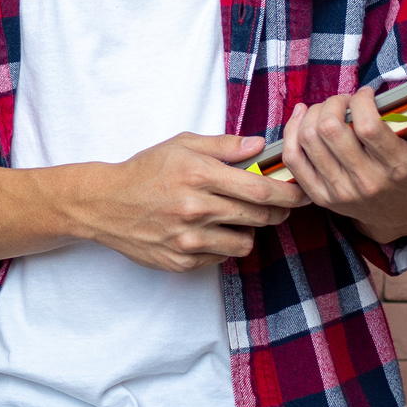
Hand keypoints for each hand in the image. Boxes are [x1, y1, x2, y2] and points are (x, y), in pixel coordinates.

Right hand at [69, 133, 310, 272]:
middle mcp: (195, 209)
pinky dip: (222, 245)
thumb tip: (259, 146)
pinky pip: (221, 257)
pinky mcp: (182, 261)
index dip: (288, 193)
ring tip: (234, 217)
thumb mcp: (182, 144)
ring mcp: (188, 239)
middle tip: (278, 205)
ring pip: (244, 242)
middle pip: (259, 216)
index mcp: (198, 175)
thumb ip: (224, 145)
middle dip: (277, 211)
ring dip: (247, 230)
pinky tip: (209, 231)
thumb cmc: (146, 170)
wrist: (105, 204)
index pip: (259, 189)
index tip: (301, 193)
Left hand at [280, 87, 406, 244]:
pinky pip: (292, 158)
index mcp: (398, 169)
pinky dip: (291, 131)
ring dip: (313, 113)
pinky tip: (304, 116)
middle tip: (344, 98)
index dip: (360, 100)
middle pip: (330, 130)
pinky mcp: (318, 197)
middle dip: (333, 102)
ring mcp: (339, 193)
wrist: (398, 215)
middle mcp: (366, 183)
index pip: (367, 126)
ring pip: (307, 140)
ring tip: (328, 106)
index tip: (366, 94)